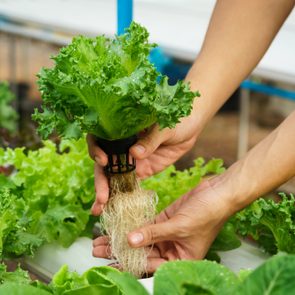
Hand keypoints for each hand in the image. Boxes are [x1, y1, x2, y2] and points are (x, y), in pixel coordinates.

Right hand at [87, 114, 199, 214]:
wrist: (191, 128)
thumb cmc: (176, 119)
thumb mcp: (164, 126)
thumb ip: (150, 139)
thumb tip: (135, 153)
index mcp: (122, 130)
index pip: (100, 139)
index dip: (96, 150)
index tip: (103, 161)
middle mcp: (122, 146)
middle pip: (104, 164)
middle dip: (100, 181)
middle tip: (101, 198)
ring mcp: (131, 160)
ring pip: (113, 177)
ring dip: (106, 193)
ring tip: (100, 210)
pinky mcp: (142, 171)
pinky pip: (128, 185)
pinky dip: (121, 196)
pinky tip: (115, 208)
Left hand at [92, 178, 230, 272]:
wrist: (217, 193)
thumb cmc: (207, 215)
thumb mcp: (179, 227)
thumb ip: (154, 234)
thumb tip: (130, 241)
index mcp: (179, 259)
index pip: (149, 265)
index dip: (127, 264)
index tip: (108, 261)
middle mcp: (171, 249)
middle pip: (141, 253)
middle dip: (119, 251)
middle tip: (98, 249)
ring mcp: (166, 234)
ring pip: (140, 238)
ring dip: (122, 237)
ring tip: (102, 238)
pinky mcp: (164, 219)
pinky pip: (145, 224)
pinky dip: (132, 225)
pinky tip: (118, 225)